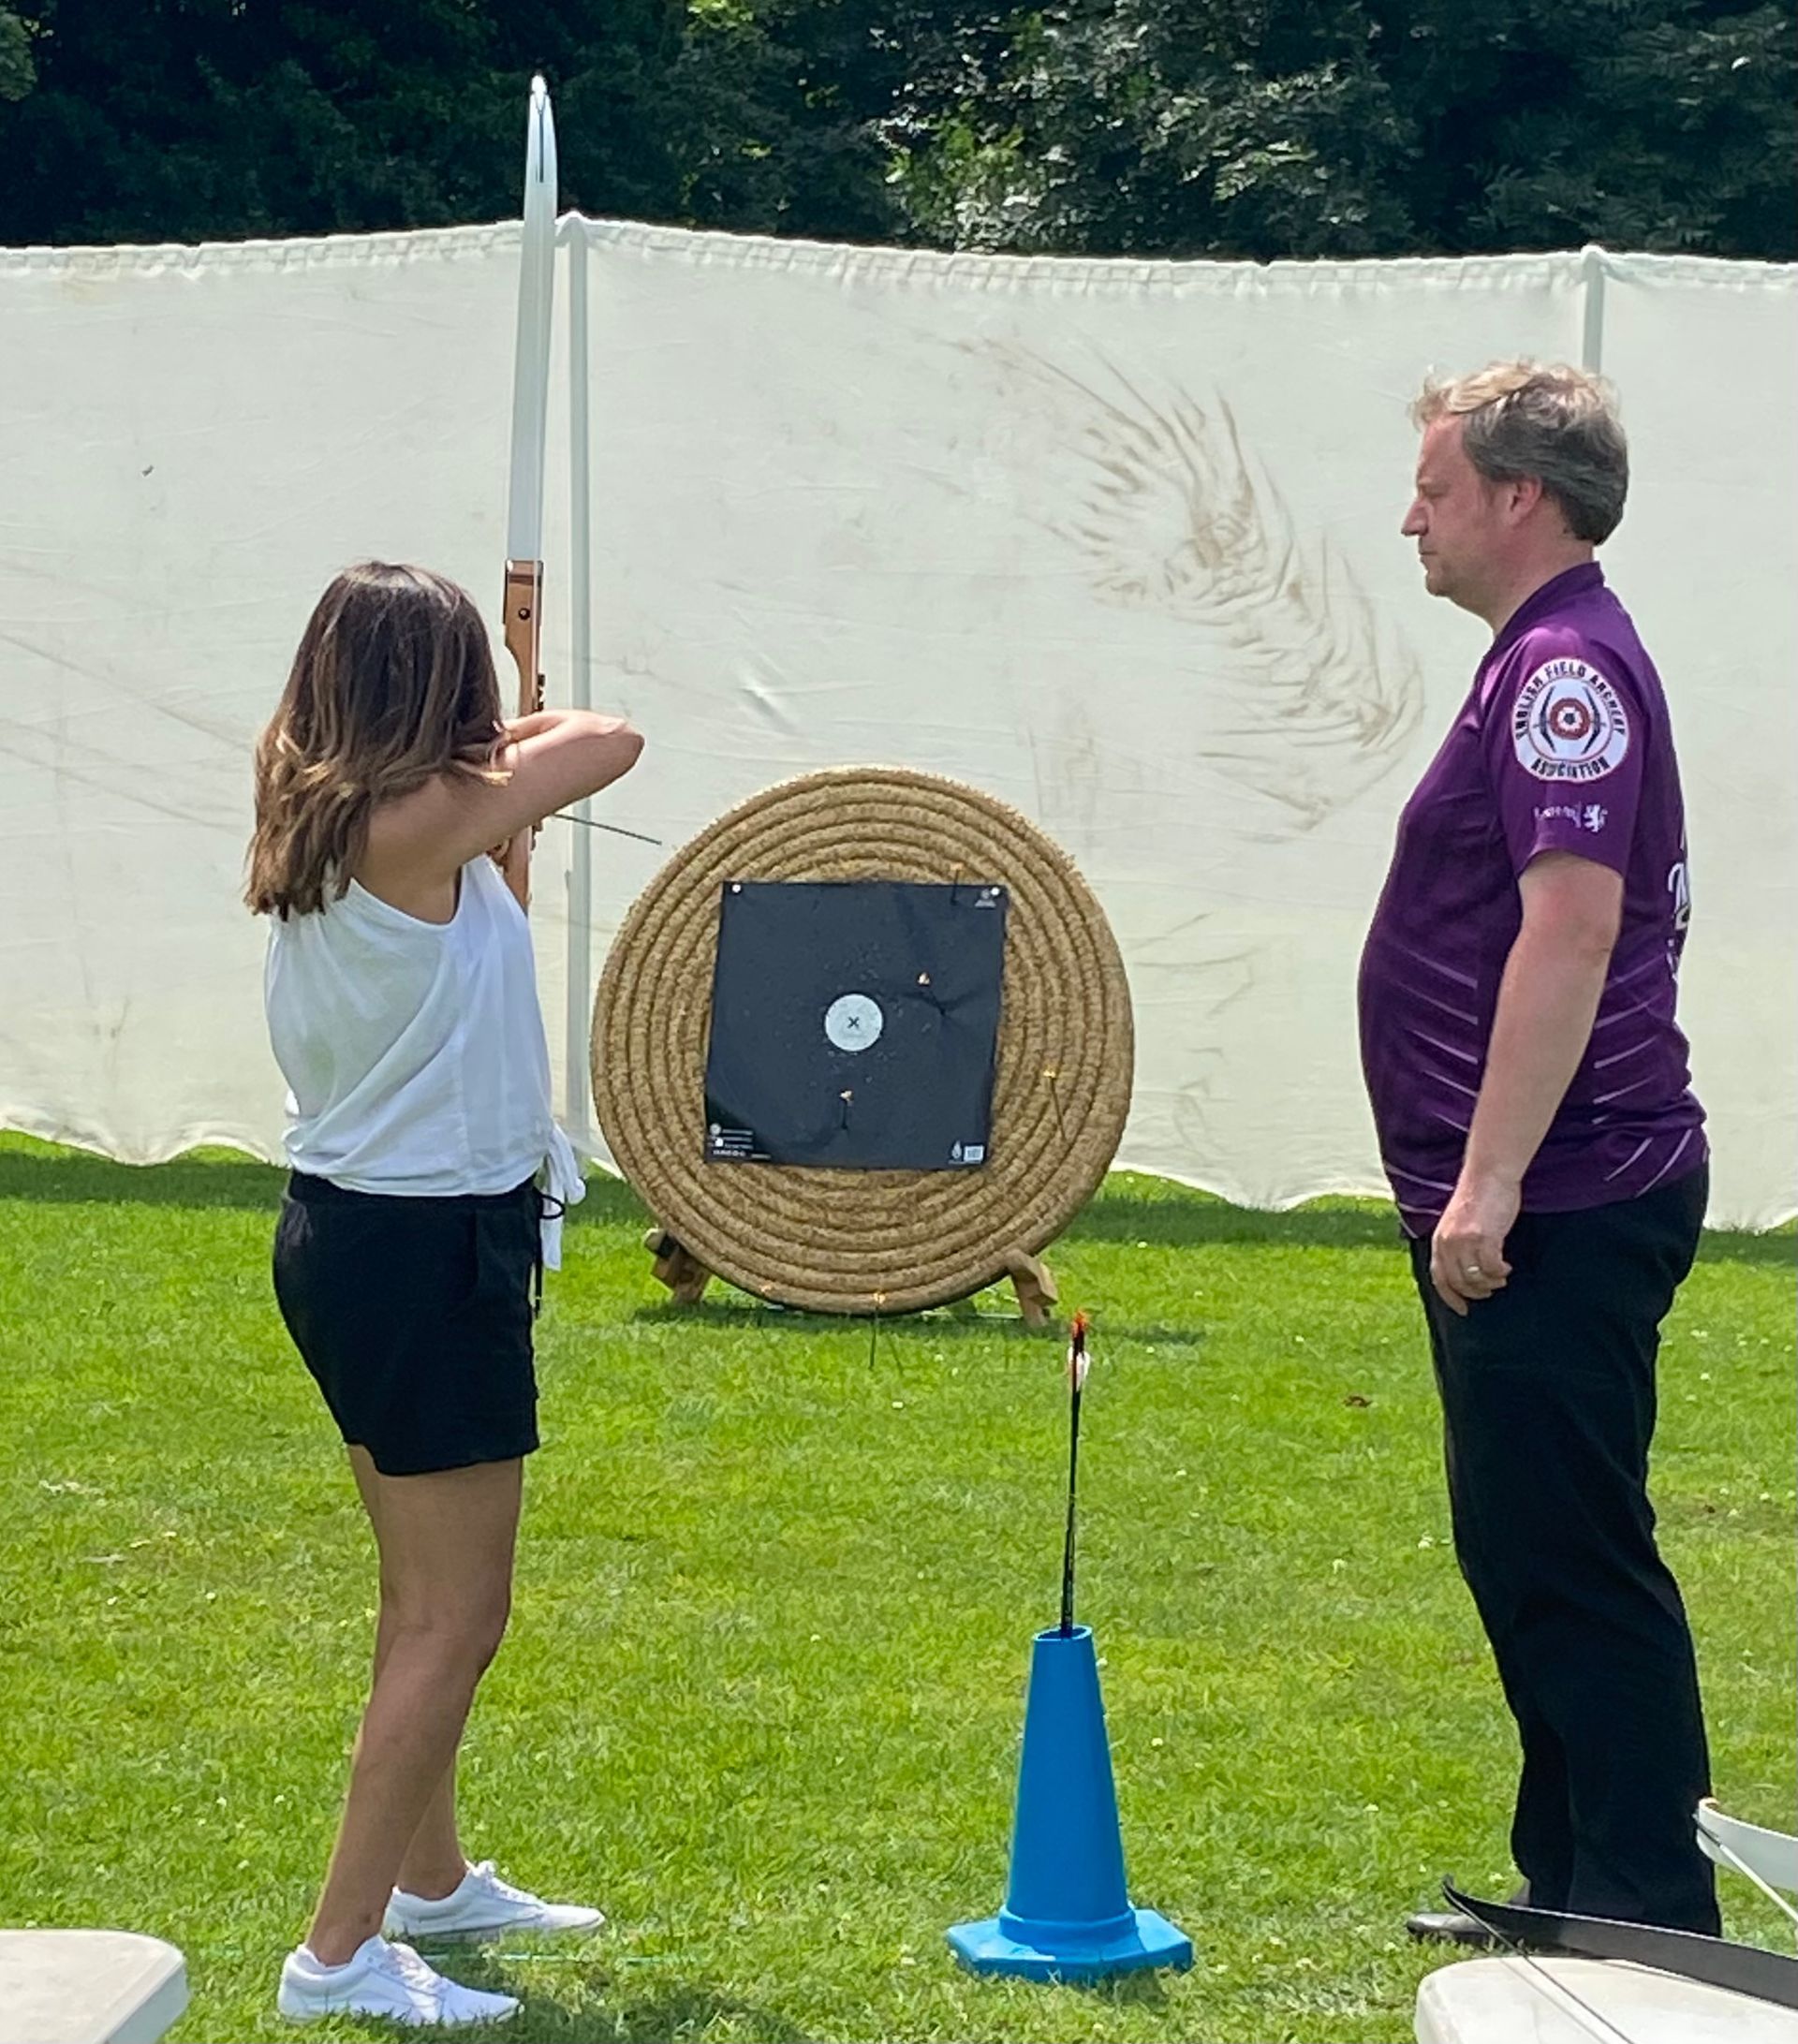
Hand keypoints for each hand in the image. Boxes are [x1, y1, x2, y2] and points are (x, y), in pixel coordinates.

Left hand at [1430, 1173, 1518, 1317]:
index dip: (1450, 1297)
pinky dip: (1500, 1272)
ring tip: (1501, 1277)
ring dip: (1491, 1283)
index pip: (1440, 1278)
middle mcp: (1448, 1243)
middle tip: (1491, 1290)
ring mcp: (1465, 1242)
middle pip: (1459, 1282)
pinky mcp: (1484, 1239)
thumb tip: (1465, 1270)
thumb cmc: (1478, 1197)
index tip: (1462, 1309)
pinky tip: (1506, 1267)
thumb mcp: (1457, 1224)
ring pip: (1476, 1279)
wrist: (1489, 1175)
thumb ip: (1457, 1245)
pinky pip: (1492, 1268)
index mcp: (1439, 1240)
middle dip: (1476, 1292)